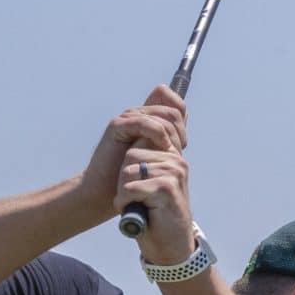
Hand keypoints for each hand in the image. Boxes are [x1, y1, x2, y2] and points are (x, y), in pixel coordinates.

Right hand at [77, 86, 186, 224]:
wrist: (110, 190)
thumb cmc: (135, 177)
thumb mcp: (159, 157)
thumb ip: (169, 139)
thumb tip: (184, 125)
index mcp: (149, 118)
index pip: (175, 103)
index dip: (182, 121)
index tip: (181, 143)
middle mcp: (138, 113)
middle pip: (172, 111)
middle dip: (179, 132)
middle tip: (176, 153)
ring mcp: (127, 118)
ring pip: (162, 116)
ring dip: (170, 136)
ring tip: (169, 154)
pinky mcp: (117, 126)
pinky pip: (143, 122)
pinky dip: (157, 133)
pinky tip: (161, 147)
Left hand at [112, 138, 194, 266]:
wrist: (172, 249)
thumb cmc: (157, 219)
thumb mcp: (150, 186)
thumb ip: (144, 167)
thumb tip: (128, 150)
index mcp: (172, 157)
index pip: (136, 146)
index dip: (126, 170)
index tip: (133, 191)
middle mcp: (175, 161)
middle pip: (130, 156)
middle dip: (123, 180)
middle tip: (132, 200)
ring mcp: (173, 173)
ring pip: (128, 172)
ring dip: (123, 193)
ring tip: (135, 207)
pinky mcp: (166, 188)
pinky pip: (130, 187)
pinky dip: (125, 202)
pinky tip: (134, 214)